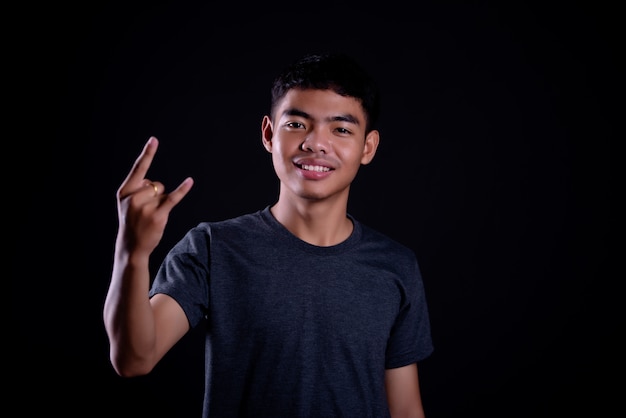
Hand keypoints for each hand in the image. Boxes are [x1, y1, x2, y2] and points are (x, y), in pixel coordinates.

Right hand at [115, 136, 193, 256]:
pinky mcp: (158, 215)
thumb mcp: (127, 204)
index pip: (138, 169)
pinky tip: (190, 181)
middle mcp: (133, 197)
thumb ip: (138, 189)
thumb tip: (153, 184)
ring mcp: (145, 207)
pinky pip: (173, 198)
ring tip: (150, 215)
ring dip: (160, 200)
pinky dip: (182, 189)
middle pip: (154, 183)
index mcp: (124, 192)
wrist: (131, 247)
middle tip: (145, 209)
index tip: (154, 139)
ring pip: (162, 191)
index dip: (147, 153)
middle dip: (155, 193)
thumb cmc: (132, 222)